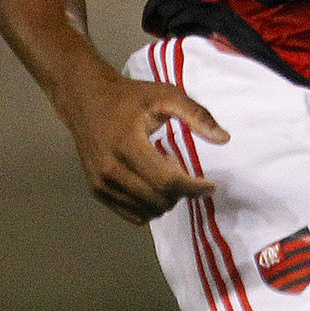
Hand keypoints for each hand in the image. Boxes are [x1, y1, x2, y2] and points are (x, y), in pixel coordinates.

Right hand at [62, 74, 229, 224]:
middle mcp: (111, 169)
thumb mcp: (164, 95)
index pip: (167, 182)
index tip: (210, 186)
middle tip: (179, 168)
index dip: (193, 188)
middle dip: (181, 193)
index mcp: (127, 144)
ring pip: (147, 212)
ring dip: (165, 200)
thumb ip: (196, 114)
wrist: (85, 100)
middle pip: (159, 200)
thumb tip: (224, 139)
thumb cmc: (128, 97)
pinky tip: (149, 183)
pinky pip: (133, 216)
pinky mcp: (97, 191)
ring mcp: (101, 183)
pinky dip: (149, 207)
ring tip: (161, 172)